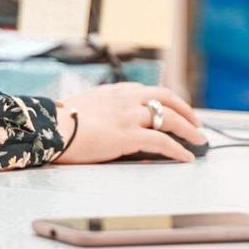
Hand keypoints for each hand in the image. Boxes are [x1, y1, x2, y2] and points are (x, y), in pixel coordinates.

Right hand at [51, 83, 206, 163]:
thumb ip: (100, 111)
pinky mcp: (129, 135)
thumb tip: (110, 127)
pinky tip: (186, 157)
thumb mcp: (82, 108)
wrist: (48, 127)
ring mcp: (128, 116)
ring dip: (189, 130)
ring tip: (199, 140)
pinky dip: (178, 150)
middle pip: (166, 98)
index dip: (165, 99)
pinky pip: (163, 142)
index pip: (147, 90)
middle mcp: (125, 99)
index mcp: (112, 91)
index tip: (174, 106)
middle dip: (186, 109)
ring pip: (170, 118)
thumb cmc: (57, 122)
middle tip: (196, 122)